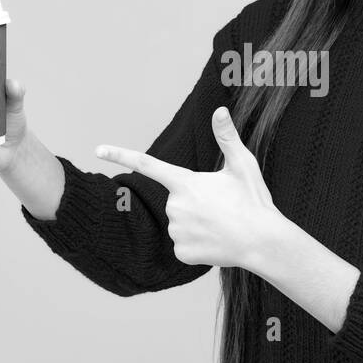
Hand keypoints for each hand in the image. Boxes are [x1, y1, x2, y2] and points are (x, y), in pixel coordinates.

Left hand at [95, 106, 284, 270]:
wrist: (264, 242)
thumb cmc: (254, 201)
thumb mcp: (242, 165)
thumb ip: (227, 137)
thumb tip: (219, 110)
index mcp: (186, 182)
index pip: (147, 164)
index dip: (120, 155)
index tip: (98, 149)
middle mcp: (175, 206)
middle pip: (175, 201)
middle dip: (194, 203)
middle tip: (221, 208)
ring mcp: (177, 232)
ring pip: (179, 224)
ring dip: (196, 224)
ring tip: (221, 225)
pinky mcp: (181, 252)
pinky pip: (183, 244)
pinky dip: (198, 243)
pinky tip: (216, 242)